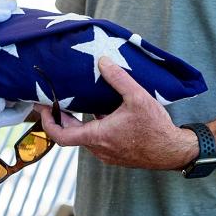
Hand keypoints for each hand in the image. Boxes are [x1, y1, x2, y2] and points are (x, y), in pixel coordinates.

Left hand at [38, 56, 197, 169]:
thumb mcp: (137, 98)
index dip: (48, 122)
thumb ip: (118, 78)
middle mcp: (99, 149)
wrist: (174, 151)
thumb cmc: (156, 128)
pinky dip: (91, 125)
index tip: (41, 109)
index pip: (62, 136)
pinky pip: (97, 139)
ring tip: (72, 102)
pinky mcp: (116, 154)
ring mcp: (107, 153)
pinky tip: (98, 110)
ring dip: (76, 121)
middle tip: (49, 101)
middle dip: (59, 117)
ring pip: (84, 136)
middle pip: (70, 134)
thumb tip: (102, 61)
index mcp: (98, 137)